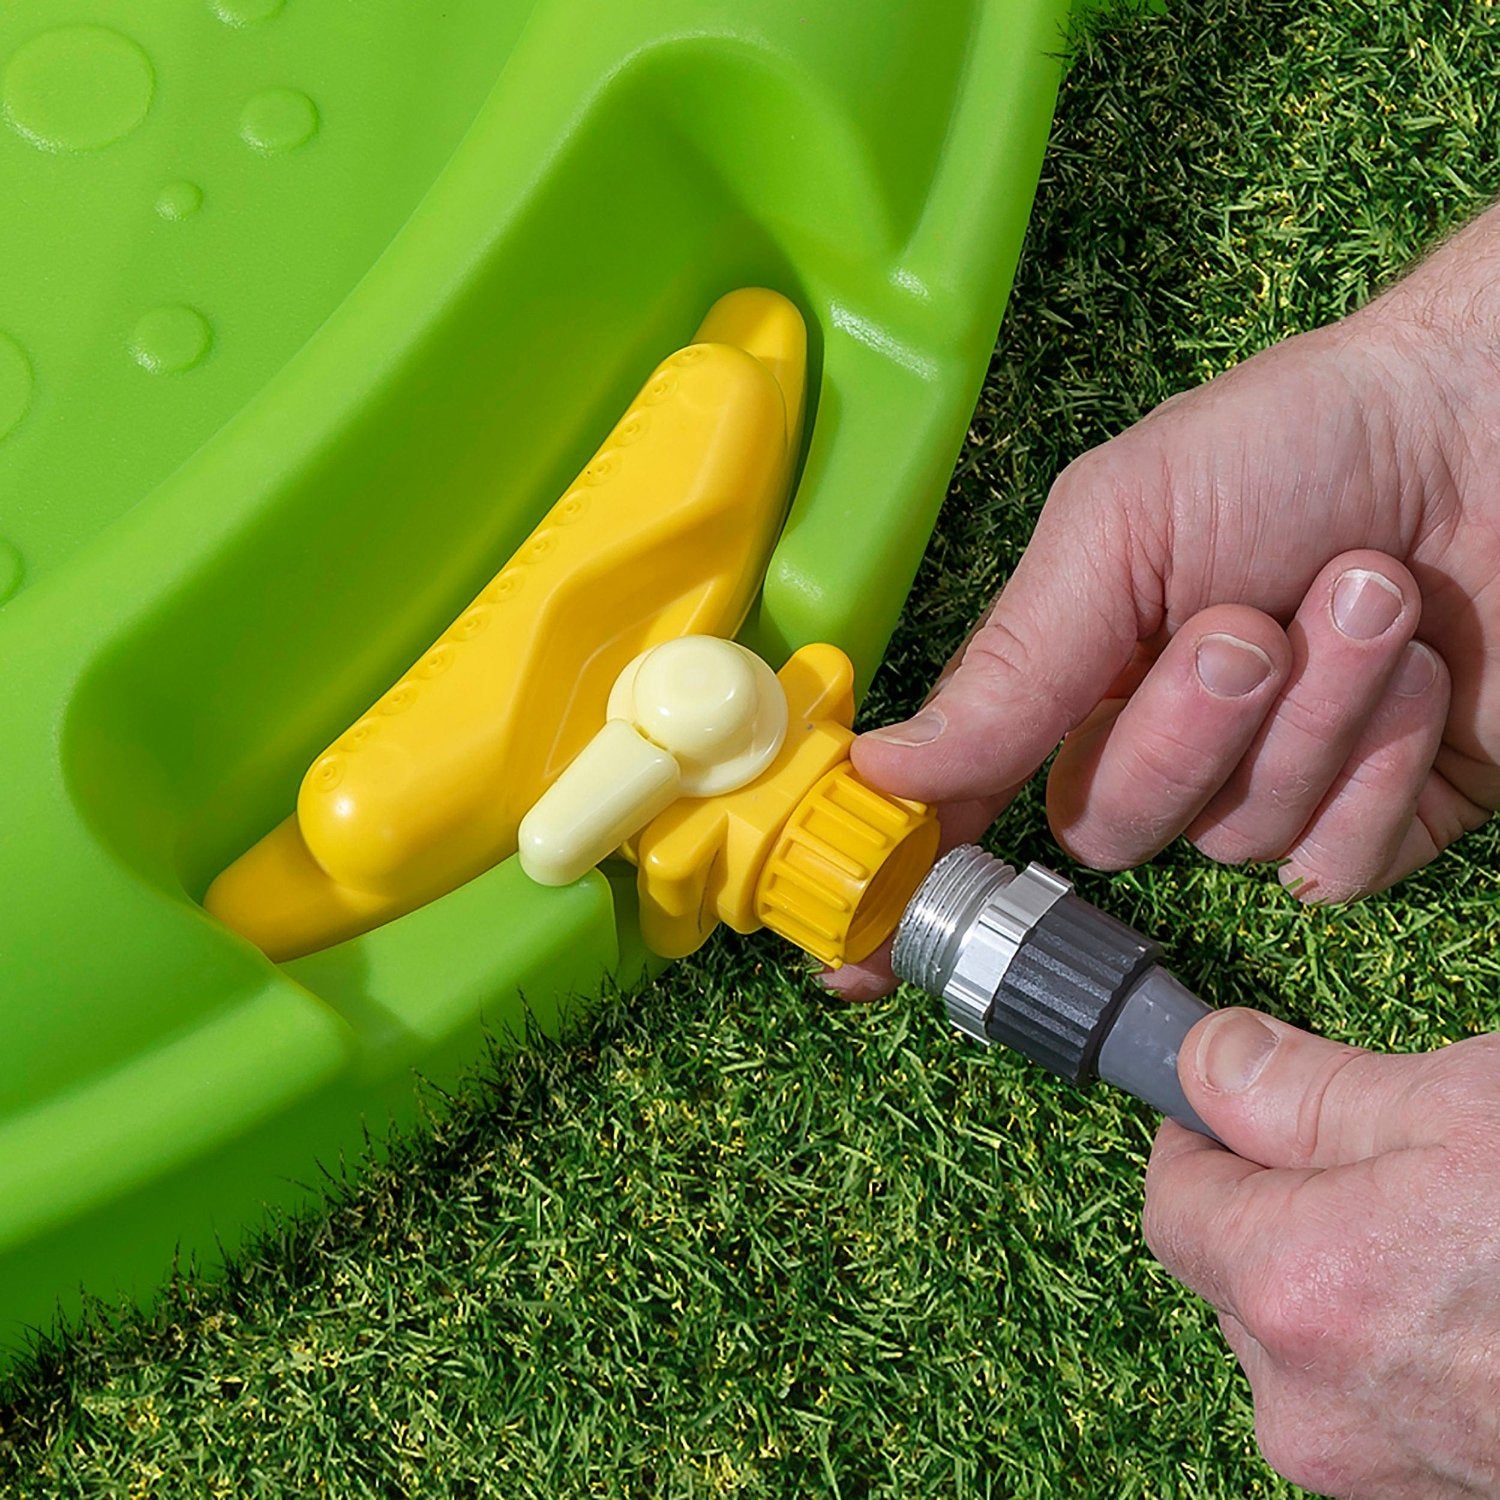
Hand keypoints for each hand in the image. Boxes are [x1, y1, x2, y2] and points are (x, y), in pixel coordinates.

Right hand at [829, 207, 1499, 998]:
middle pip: (1111, 828)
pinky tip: (1422, 675)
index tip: (852, 956)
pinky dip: (1380, 766)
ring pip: (1236, 844)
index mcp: (1078, 676)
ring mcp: (1270, 793)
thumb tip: (878, 773)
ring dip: (1311, 717)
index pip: (972, 801)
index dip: (916, 875)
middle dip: (1185, 727)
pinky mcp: (1377, 822)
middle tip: (1249, 623)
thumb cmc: (1297, 444)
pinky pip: (1338, 868)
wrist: (1494, 426)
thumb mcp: (1118, 529)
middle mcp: (1163, 749)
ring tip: (1368, 594)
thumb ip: (1010, 666)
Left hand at [1147, 1009, 1499, 1495]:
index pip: (1171, 1205)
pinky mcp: (1442, 1499)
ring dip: (1341, 1276)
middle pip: (1230, 1276)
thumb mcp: (1464, 1104)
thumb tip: (1205, 1061)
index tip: (1227, 1104)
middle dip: (1274, 1206)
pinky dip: (1398, 1342)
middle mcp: (1318, 1407)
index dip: (1196, 1139)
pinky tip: (1478, 1302)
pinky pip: (1370, 1399)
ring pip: (1302, 1342)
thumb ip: (1301, 1090)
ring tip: (1451, 1234)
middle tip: (1370, 1157)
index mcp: (1301, 1291)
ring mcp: (1384, 1474)